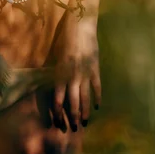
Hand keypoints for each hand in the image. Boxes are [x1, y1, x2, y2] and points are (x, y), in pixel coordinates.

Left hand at [50, 10, 100, 132]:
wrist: (80, 25)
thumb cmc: (66, 38)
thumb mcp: (58, 55)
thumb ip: (58, 71)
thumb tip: (57, 85)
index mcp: (60, 73)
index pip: (58, 98)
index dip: (58, 111)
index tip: (58, 122)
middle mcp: (72, 76)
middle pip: (72, 102)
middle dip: (72, 116)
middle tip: (73, 128)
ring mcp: (84, 73)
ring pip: (84, 98)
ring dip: (84, 111)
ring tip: (84, 122)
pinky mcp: (95, 69)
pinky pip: (96, 87)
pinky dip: (97, 97)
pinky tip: (97, 106)